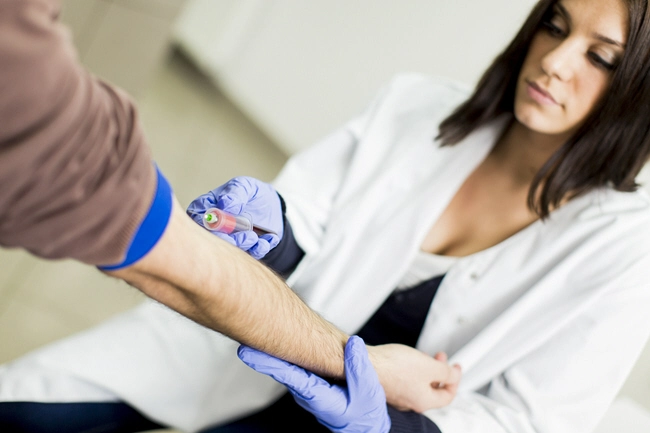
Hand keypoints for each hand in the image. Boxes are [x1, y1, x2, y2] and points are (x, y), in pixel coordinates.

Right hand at [186, 176, 283, 258]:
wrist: (274, 207)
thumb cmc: (252, 193)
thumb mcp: (245, 186)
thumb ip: (235, 193)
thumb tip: (225, 204)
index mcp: (205, 209)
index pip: (197, 218)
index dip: (208, 224)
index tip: (222, 223)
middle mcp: (213, 228)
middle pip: (210, 239)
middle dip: (226, 240)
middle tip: (243, 235)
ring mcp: (228, 241)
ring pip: (229, 250)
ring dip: (242, 245)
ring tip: (253, 236)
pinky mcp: (243, 251)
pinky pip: (248, 256)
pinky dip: (258, 249)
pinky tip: (267, 239)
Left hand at [238, 336, 390, 432]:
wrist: (366, 424)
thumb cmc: (366, 412)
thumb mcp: (368, 392)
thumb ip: (359, 368)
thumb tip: (352, 342)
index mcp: (319, 398)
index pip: (289, 377)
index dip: (268, 363)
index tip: (247, 353)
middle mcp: (307, 393)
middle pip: (281, 369)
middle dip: (261, 353)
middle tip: (243, 336)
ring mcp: (307, 387)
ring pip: (286, 366)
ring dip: (270, 351)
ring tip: (254, 332)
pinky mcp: (310, 381)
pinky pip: (294, 364)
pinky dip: (284, 352)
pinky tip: (275, 339)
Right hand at [366, 344, 460, 412]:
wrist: (364, 363)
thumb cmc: (392, 367)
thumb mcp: (429, 366)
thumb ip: (446, 372)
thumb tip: (454, 374)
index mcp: (423, 400)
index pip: (447, 396)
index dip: (455, 380)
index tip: (455, 368)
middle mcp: (410, 402)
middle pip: (433, 390)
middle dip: (440, 372)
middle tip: (441, 358)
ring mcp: (398, 395)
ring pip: (418, 383)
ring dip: (425, 369)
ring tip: (423, 355)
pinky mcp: (387, 386)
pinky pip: (405, 380)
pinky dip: (412, 369)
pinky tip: (408, 358)